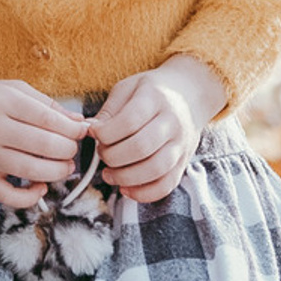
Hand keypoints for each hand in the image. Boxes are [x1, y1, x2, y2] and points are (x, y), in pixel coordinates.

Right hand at [0, 67, 85, 210]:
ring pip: (32, 172)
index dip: (72, 129)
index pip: (48, 119)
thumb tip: (80, 124)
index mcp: (1, 101)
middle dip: (68, 150)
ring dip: (58, 172)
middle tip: (71, 149)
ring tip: (64, 167)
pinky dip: (31, 197)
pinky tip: (40, 187)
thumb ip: (46, 104)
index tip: (81, 132)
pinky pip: (9, 196)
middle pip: (45, 146)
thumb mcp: (11, 89)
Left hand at [92, 57, 225, 204]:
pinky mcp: (184, 162)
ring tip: (109, 174)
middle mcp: (172, 122)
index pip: (130, 121)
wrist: (191, 94)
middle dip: (113, 156)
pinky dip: (145, 193)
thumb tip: (90, 130)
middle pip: (141, 147)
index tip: (92, 133)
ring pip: (155, 169)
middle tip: (101, 154)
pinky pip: (167, 185)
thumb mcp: (128, 88)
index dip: (106, 132)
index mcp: (155, 99)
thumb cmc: (153, 91)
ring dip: (126, 177)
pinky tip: (126, 189)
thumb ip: (109, 110)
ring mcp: (181, 144)